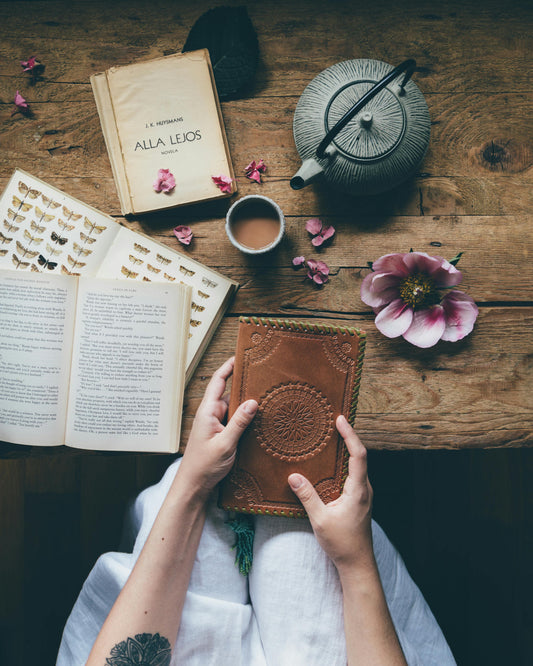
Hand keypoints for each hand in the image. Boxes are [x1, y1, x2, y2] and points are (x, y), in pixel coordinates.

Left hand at [178, 357, 257, 498]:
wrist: (194, 487)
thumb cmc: (203, 467)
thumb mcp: (225, 444)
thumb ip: (238, 423)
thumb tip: (253, 402)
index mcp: (207, 412)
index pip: (218, 382)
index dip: (228, 367)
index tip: (240, 356)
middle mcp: (211, 415)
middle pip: (229, 393)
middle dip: (244, 385)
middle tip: (262, 376)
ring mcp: (216, 425)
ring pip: (234, 409)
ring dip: (246, 405)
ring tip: (266, 397)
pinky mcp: (221, 435)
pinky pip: (235, 421)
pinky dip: (246, 419)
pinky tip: (259, 420)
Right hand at [288, 415, 373, 573]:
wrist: (357, 564)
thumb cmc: (342, 543)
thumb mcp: (320, 519)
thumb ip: (307, 496)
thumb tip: (293, 476)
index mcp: (358, 490)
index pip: (358, 455)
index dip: (350, 435)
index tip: (340, 420)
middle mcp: (364, 489)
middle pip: (360, 456)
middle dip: (348, 436)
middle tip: (334, 422)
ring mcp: (363, 494)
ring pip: (357, 466)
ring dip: (347, 450)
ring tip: (332, 437)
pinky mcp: (358, 500)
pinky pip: (353, 475)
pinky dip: (344, 463)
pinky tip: (331, 464)